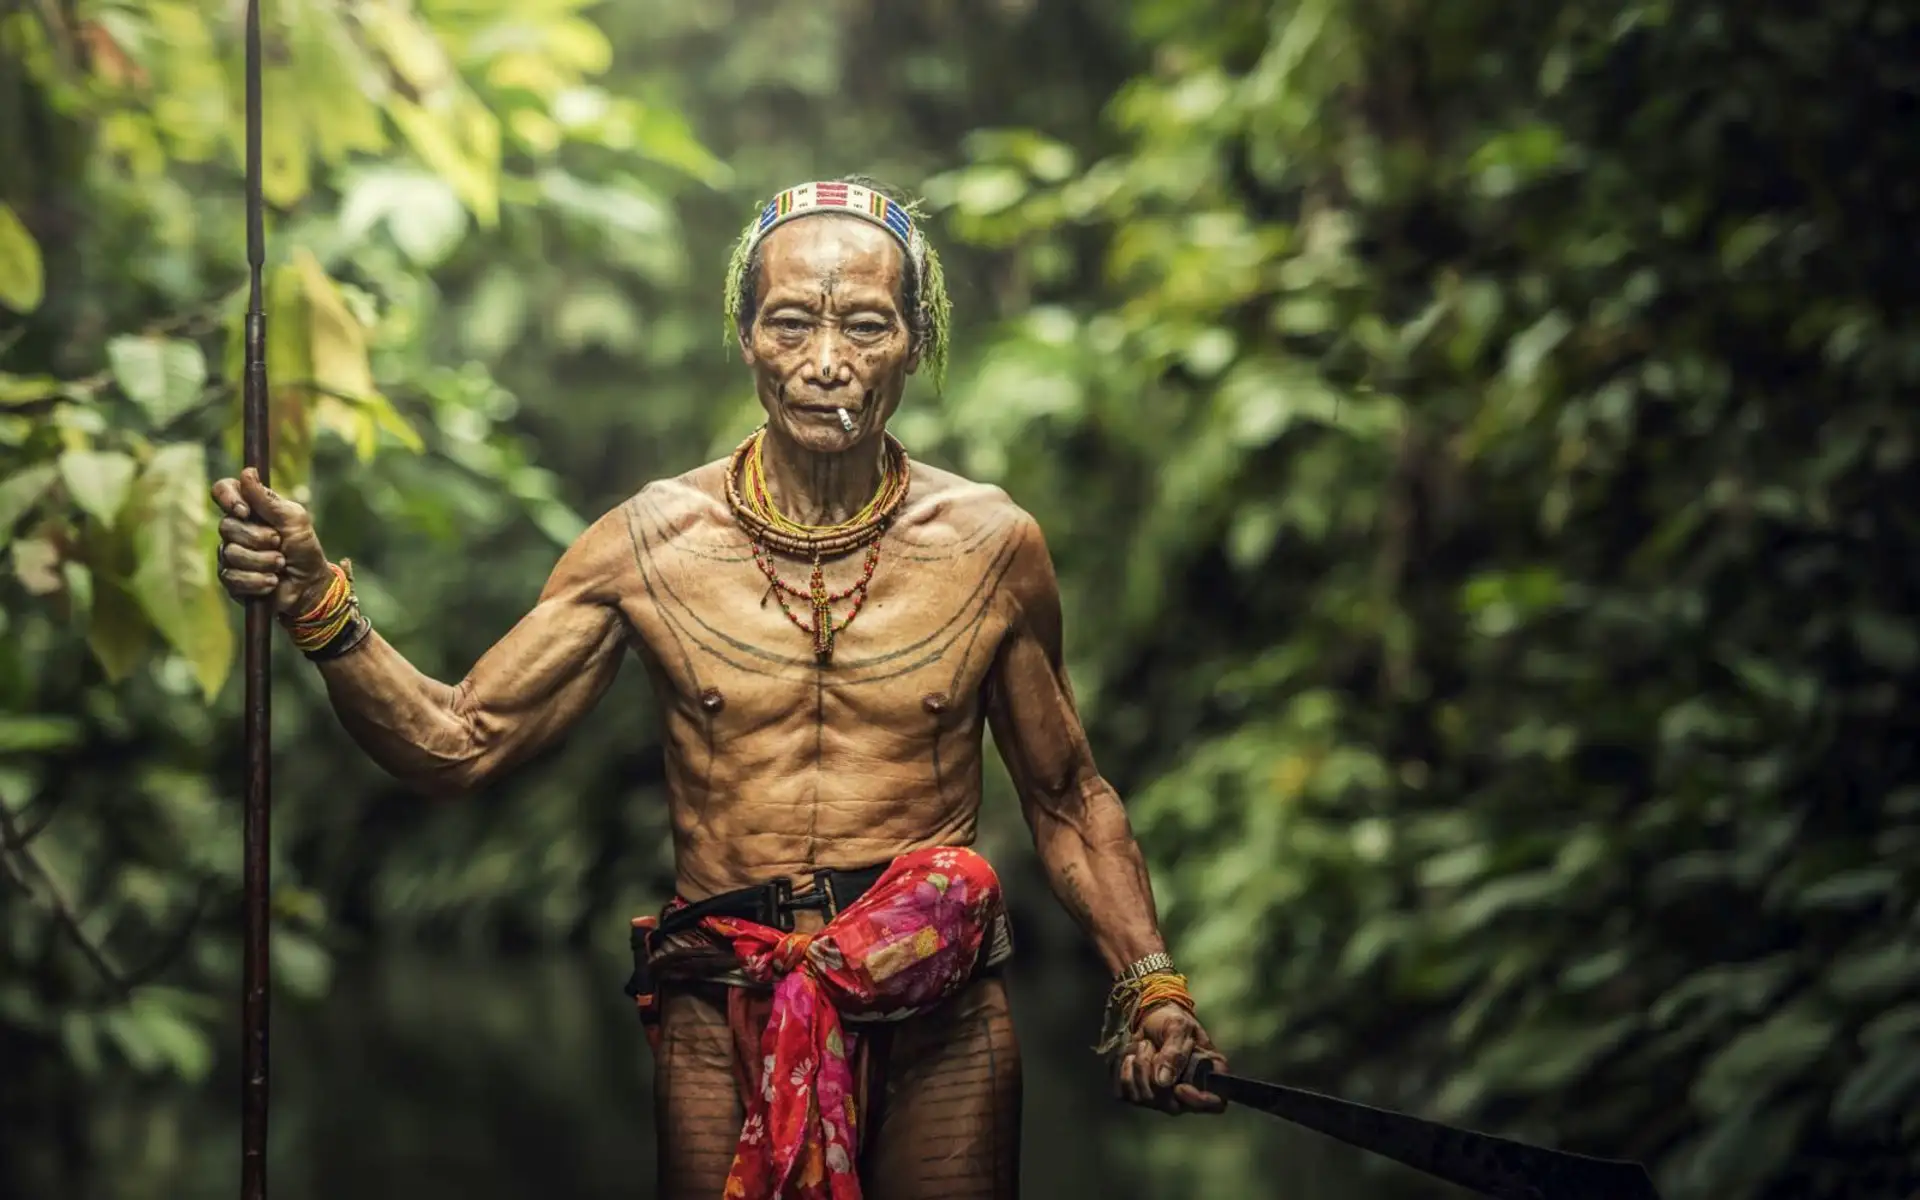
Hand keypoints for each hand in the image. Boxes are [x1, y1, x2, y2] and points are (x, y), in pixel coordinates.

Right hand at [209, 468, 333, 614]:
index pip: (223, 490)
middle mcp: (236, 529)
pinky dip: (258, 580)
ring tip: (280, 564)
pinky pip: (232, 577)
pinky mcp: (231, 579)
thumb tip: (246, 472)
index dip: (227, 497)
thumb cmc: (304, 549)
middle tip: (280, 544)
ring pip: (231, 553)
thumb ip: (268, 500)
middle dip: (259, 538)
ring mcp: (230, 554)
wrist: (310, 585)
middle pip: (227, 526)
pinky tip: (272, 581)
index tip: (244, 511)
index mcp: (250, 509)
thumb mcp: (293, 519)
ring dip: (263, 561)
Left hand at [1113, 1003, 1226, 1114]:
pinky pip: (1126, 1094)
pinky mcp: (1138, 1092)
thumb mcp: (1177, 1027)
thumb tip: (1165, 1082)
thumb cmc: (1170, 1019)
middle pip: (1173, 1106)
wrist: (1145, 1016)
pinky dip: (1124, 1073)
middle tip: (1149, 1046)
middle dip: (1155, 1076)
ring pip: (1146, 1099)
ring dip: (1139, 1068)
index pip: (1215, 1104)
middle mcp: (1186, 1092)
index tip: (1180, 1087)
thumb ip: (1175, 1052)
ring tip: (1142, 1046)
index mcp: (1206, 1075)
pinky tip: (1129, 1057)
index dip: (1199, 1101)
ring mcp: (1161, 1096)